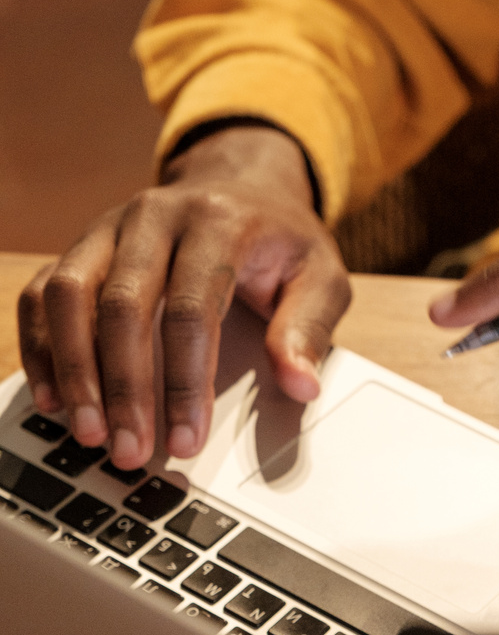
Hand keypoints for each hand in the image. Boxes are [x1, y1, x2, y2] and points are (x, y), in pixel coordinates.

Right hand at [17, 126, 349, 469]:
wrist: (243, 184)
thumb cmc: (281, 240)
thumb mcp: (320, 276)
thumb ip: (309, 330)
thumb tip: (300, 384)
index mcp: (217, 222)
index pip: (193, 309)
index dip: (185, 382)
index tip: (187, 440)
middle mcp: (154, 216)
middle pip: (123, 304)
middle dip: (124, 387)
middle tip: (129, 450)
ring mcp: (110, 228)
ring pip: (70, 294)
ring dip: (74, 370)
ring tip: (88, 431)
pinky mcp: (83, 246)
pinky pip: (44, 292)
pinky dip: (42, 346)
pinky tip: (54, 397)